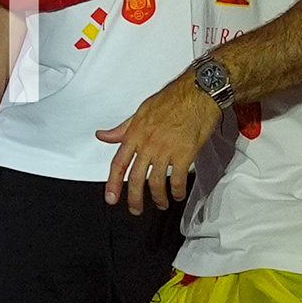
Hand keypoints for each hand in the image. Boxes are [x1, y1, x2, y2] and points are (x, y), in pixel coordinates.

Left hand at [99, 75, 222, 212]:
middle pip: (136, 178)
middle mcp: (147, 144)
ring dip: (158, 198)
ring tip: (161, 204)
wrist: (198, 93)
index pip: (118, 163)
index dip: (113, 183)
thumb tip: (103, 135)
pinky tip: (178, 195)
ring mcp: (165, 150)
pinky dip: (177, 191)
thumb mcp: (141, 111)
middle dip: (134, 198)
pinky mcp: (184, 154)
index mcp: (135, 134)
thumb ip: (123, 129)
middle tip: (135, 209)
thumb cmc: (172, 100)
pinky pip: (178, 179)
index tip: (111, 198)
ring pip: (156, 182)